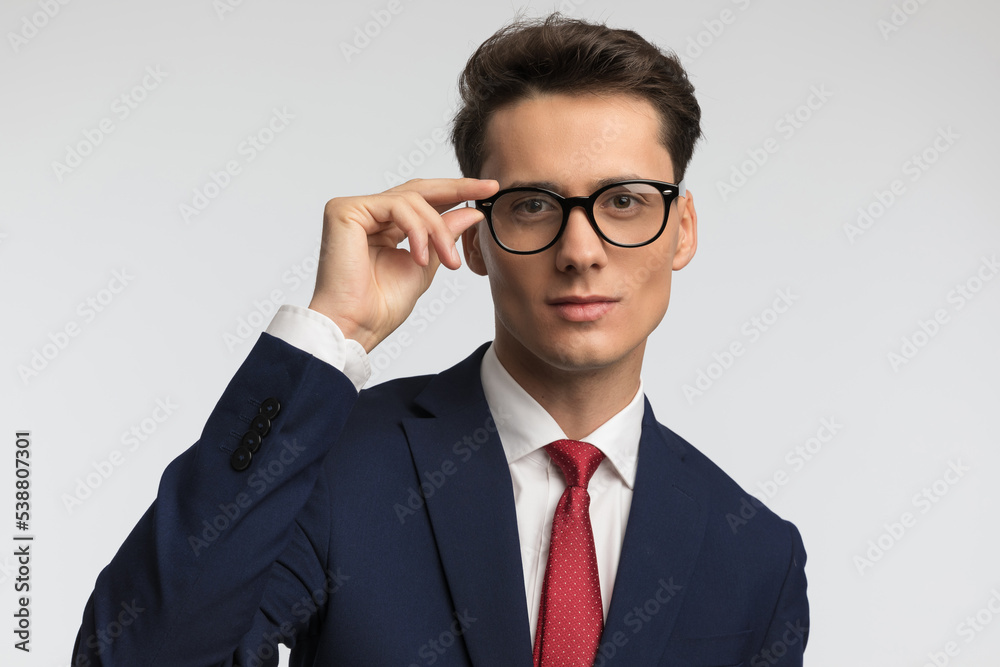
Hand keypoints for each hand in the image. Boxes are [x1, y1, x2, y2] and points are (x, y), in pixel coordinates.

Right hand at [308, 177, 498, 352]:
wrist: (357, 326)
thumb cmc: (381, 306)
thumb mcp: (426, 264)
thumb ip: (444, 236)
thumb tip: (472, 212)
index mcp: (384, 225)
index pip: (423, 200)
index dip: (457, 193)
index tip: (489, 190)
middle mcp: (368, 213)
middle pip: (418, 189)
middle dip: (457, 189)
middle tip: (488, 189)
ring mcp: (355, 210)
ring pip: (412, 200)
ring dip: (437, 229)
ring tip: (449, 260)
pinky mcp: (344, 210)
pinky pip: (395, 206)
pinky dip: (416, 230)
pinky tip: (421, 257)